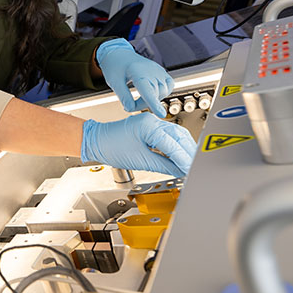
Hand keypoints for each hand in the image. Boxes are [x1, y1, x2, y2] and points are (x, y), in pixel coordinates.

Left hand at [81, 114, 195, 177]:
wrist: (97, 141)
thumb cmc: (111, 147)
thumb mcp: (140, 160)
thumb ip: (164, 165)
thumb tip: (180, 171)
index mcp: (149, 126)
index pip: (173, 144)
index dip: (184, 159)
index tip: (191, 170)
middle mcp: (153, 121)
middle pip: (180, 137)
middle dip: (189, 154)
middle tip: (196, 168)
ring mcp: (153, 123)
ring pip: (177, 136)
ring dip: (185, 150)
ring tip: (191, 164)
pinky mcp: (152, 128)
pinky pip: (170, 136)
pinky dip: (177, 147)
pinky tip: (181, 157)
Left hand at [94, 39, 173, 117]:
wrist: (119, 54)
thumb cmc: (115, 66)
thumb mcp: (114, 82)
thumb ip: (123, 96)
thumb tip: (130, 109)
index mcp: (137, 70)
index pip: (148, 89)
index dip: (153, 103)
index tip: (160, 114)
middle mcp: (151, 69)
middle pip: (155, 93)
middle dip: (143, 104)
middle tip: (130, 105)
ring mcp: (158, 70)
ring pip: (163, 91)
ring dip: (153, 100)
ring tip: (138, 99)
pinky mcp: (162, 72)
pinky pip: (168, 86)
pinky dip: (161, 93)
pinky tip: (151, 94)